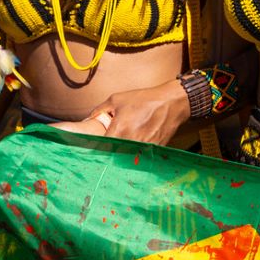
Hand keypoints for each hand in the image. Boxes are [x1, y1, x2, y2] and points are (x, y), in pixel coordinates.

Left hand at [52, 81, 189, 145]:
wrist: (171, 103)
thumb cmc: (144, 99)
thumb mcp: (117, 99)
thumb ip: (99, 110)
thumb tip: (88, 119)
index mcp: (118, 131)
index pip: (100, 149)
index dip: (93, 151)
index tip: (88, 152)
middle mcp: (130, 143)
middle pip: (112, 157)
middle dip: (107, 155)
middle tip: (103, 153)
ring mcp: (142, 149)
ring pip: (126, 159)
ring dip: (120, 157)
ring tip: (119, 153)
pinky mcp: (152, 151)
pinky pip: (139, 157)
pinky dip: (134, 156)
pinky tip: (134, 150)